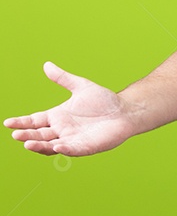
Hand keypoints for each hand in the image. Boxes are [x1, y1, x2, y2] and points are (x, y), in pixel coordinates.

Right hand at [4, 62, 133, 156]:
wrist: (126, 110)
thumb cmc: (104, 101)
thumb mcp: (81, 86)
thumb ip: (63, 78)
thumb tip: (46, 65)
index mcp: (58, 116)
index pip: (34, 121)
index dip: (22, 123)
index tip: (8, 122)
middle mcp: (62, 130)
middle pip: (39, 135)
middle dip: (27, 136)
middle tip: (16, 134)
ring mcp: (73, 139)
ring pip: (51, 146)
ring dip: (39, 146)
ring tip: (27, 144)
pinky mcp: (87, 146)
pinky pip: (73, 150)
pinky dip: (64, 149)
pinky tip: (57, 146)